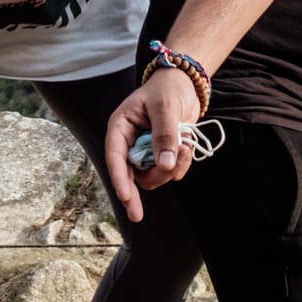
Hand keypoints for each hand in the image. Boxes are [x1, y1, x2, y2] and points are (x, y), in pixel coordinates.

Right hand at [104, 64, 203, 221]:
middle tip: (137, 215)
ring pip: (153, 176)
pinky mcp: (162, 156)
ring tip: (185, 145)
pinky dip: (181, 164)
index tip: (124, 196)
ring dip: (171, 168)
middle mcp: (130, 143)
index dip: (118, 178)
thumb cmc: (167, 89)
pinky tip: (186, 146)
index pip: (115, 156)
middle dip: (144, 185)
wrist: (185, 85)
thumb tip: (163, 163)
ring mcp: (146, 151)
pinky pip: (170, 172)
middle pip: (132, 174)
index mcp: (121, 127)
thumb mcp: (165, 107)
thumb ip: (165, 135)